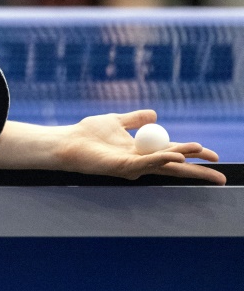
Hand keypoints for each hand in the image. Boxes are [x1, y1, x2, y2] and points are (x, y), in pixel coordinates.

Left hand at [59, 110, 224, 184]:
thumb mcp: (116, 121)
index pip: (174, 153)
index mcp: (142, 149)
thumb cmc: (88, 133)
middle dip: (198, 171)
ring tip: (199, 151)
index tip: (213, 156)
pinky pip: (145, 163)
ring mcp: (132, 166)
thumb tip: (154, 114)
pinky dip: (159, 159)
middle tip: (221, 176)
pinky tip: (173, 157)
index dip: (194, 154)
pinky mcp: (122, 167)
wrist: (68, 141)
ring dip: (182, 157)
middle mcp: (140, 161)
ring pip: (163, 163)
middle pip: (175, 167)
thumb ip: (135, 119)